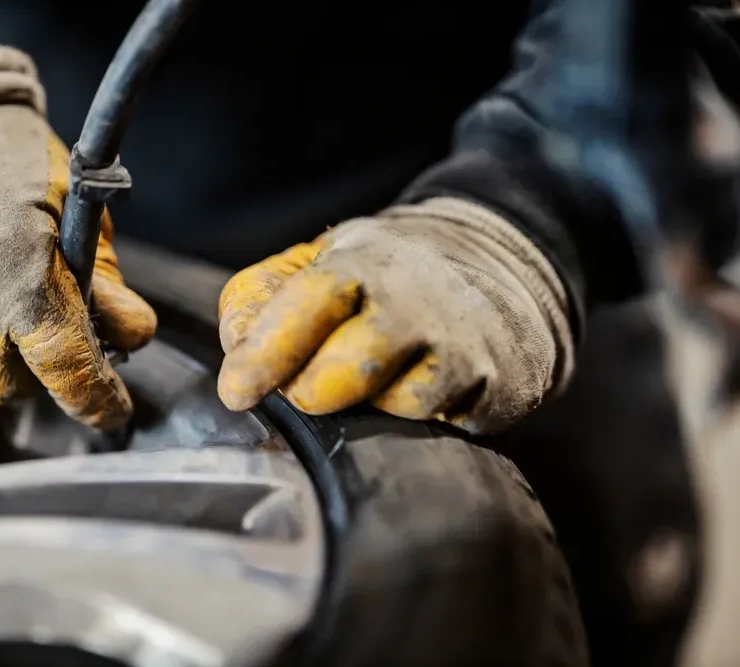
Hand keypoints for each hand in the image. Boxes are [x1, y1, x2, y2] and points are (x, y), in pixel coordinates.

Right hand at [0, 47, 155, 429]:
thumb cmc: (3, 155)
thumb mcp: (77, 211)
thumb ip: (106, 280)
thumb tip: (130, 334)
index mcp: (25, 290)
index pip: (70, 375)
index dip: (99, 401)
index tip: (114, 410)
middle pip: (19, 387)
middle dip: (45, 369)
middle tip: (58, 326)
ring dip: (2, 353)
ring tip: (7, 293)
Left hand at [217, 198, 574, 433]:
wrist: (503, 266)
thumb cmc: (385, 276)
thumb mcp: (320, 261)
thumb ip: (262, 297)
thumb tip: (237, 348)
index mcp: (363, 262)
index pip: (307, 305)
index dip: (266, 352)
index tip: (236, 391)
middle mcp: (418, 302)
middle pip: (351, 368)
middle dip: (311, 391)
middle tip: (304, 389)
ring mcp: (463, 347)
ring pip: (398, 406)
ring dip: (370, 409)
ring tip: (371, 383)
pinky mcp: (497, 389)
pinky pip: (441, 426)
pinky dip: (418, 420)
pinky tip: (416, 394)